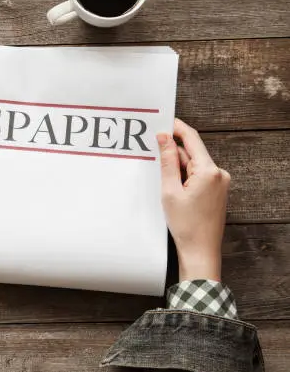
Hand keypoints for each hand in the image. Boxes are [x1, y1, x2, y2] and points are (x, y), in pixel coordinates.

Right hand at [157, 119, 229, 281]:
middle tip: (152, 152)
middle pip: (192, 152)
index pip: (192, 139)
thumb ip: (167, 162)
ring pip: (194, 164)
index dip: (176, 128)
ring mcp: (220, 183)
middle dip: (172, 152)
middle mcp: (219, 174)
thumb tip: (164, 138)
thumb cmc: (186, 225)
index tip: (163, 121)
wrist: (200, 251)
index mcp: (209, 171)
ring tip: (162, 181)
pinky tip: (172, 187)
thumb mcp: (170, 191)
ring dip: (177, 167)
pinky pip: (198, 175)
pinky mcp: (217, 191)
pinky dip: (184, 176)